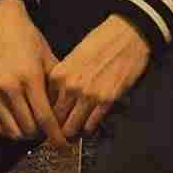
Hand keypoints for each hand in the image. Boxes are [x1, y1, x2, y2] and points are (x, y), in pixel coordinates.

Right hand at [0, 0, 69, 150]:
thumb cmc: (26, 38)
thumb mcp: (48, 57)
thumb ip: (57, 85)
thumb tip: (68, 110)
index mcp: (29, 77)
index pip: (45, 117)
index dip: (56, 136)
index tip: (63, 145)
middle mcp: (9, 87)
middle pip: (29, 128)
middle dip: (43, 135)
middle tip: (50, 132)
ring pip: (12, 131)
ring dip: (26, 135)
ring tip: (35, 128)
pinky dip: (9, 130)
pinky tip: (18, 123)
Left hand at [46, 16, 150, 141]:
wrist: (127, 35)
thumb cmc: (101, 42)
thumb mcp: (73, 57)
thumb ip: (63, 78)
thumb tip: (57, 98)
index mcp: (59, 74)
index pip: (45, 104)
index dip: (46, 116)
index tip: (47, 123)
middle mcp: (71, 86)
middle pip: (56, 119)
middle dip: (56, 130)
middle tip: (57, 137)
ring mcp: (89, 95)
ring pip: (72, 126)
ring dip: (72, 133)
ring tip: (71, 137)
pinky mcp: (107, 100)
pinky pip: (92, 123)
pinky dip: (89, 128)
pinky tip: (87, 127)